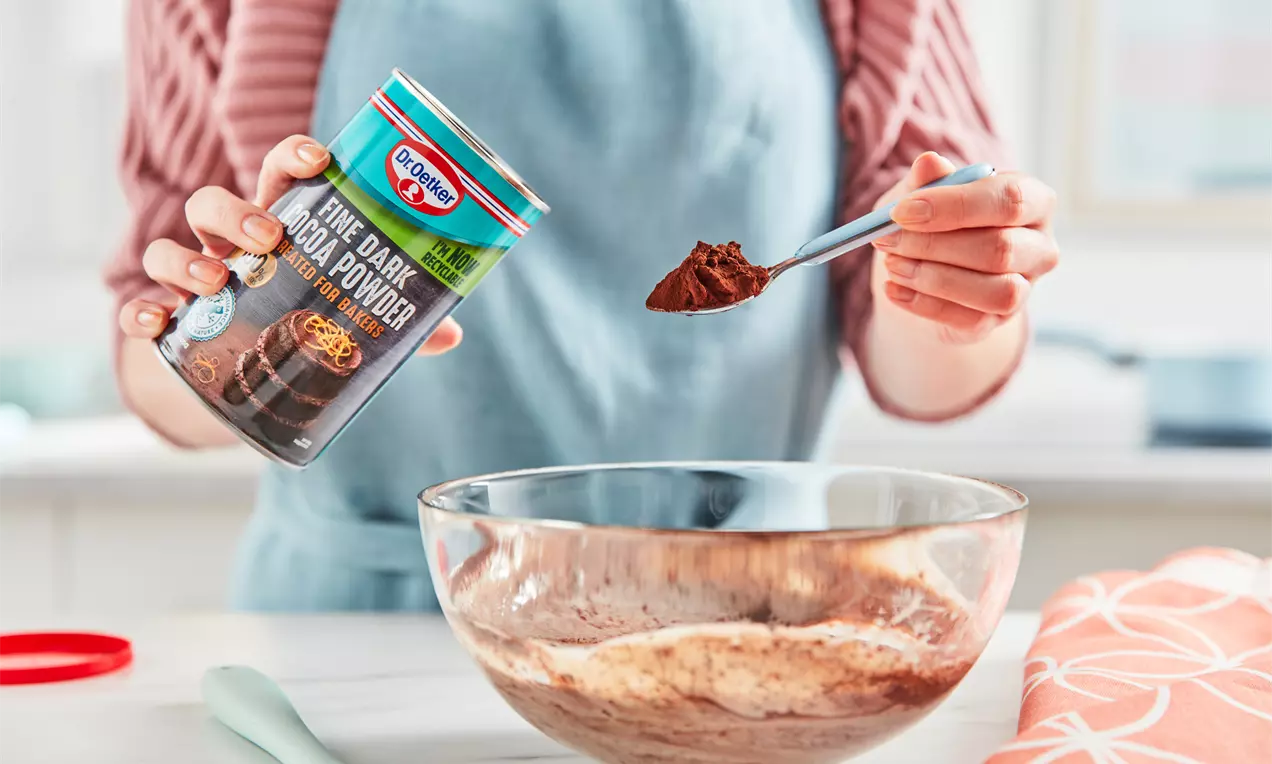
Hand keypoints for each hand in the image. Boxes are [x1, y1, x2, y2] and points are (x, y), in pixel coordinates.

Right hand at [117, 134, 462, 355]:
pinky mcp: (171, 320)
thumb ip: (398, 323)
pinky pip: (140, 306)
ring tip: (217, 280)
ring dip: (187, 257)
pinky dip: (143, 311)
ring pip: (170, 246)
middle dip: (237, 212)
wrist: (249, 370)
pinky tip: (160, 321)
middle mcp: (230, 244)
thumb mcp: (353, 317)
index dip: (295, 156)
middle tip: (270, 236)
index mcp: (280, 225)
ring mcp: (194, 278)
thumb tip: (451, 336)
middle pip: (215, 203)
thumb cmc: (307, 319)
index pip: (281, 174)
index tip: (320, 159)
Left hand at [871, 152, 1057, 343]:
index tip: (901, 211)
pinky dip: (924, 304)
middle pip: (1002, 248)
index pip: (1009, 200)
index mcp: (1033, 200)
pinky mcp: (999, 321)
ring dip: (932, 277)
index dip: (954, 206)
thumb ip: (926, 180)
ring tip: (891, 264)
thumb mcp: (920, 194)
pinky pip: (970, 320)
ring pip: (995, 290)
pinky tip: (893, 288)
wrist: (924, 271)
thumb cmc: (930, 221)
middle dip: (934, 244)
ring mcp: (1025, 288)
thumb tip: (929, 163)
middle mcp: (1040, 246)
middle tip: (886, 240)